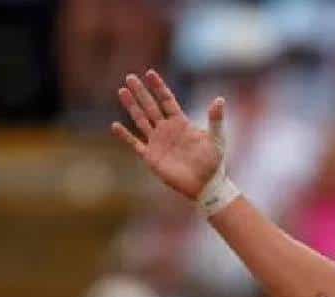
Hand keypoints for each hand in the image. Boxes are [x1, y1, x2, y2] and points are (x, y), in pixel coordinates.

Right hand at [111, 70, 224, 200]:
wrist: (205, 185)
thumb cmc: (213, 162)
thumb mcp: (216, 139)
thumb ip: (215, 120)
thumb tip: (219, 99)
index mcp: (181, 123)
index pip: (167, 100)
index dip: (159, 87)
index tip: (150, 73)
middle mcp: (167, 130)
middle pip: (151, 106)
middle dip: (141, 92)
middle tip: (130, 77)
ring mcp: (157, 142)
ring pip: (141, 120)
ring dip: (131, 106)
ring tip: (122, 91)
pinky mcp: (151, 157)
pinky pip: (135, 144)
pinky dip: (125, 136)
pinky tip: (115, 125)